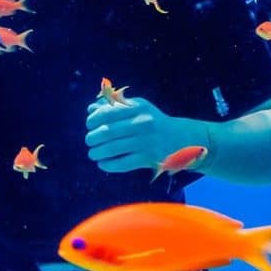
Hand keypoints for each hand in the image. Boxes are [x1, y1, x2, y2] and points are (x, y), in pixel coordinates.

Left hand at [85, 97, 200, 174]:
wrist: (181, 139)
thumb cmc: (153, 121)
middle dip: (93, 138)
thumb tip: (90, 109)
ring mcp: (146, 143)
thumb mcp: (138, 108)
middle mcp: (142, 124)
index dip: (93, 119)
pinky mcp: (148, 159)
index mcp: (138, 108)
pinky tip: (103, 163)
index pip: (108, 113)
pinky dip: (108, 165)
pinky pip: (122, 164)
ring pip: (112, 149)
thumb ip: (114, 106)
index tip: (89, 124)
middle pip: (108, 132)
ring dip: (97, 152)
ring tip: (93, 153)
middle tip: (89, 141)